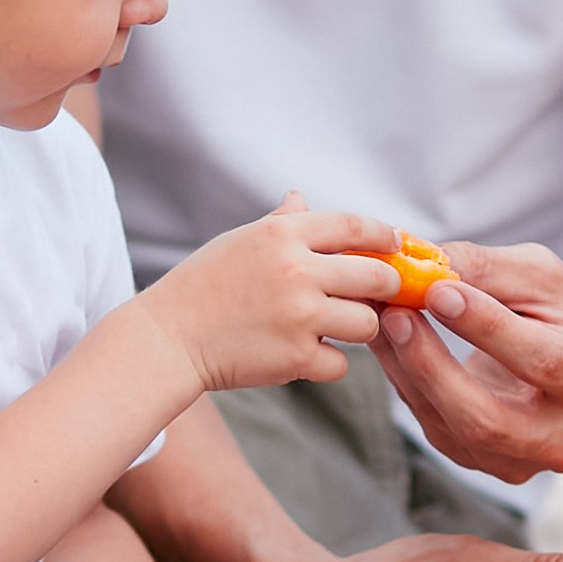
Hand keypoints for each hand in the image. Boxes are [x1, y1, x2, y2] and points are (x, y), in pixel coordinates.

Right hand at [138, 195, 400, 396]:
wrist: (167, 339)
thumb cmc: (200, 287)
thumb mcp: (238, 241)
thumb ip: (280, 223)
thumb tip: (301, 199)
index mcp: (281, 235)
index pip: (354, 225)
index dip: (385, 236)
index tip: (395, 245)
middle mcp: (296, 271)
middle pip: (376, 276)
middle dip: (386, 286)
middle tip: (380, 294)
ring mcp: (299, 316)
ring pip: (367, 324)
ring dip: (358, 328)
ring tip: (335, 327)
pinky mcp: (296, 358)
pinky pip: (341, 363)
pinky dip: (327, 363)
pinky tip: (304, 355)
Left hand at [366, 241, 562, 482]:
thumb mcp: (542, 277)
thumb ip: (489, 270)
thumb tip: (425, 266)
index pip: (541, 361)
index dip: (486, 328)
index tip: (438, 290)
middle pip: (487, 419)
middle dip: (432, 366)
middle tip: (394, 315)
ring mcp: (522, 461)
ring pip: (451, 428)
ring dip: (407, 372)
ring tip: (380, 319)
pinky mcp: (484, 464)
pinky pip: (435, 428)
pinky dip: (405, 383)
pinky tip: (388, 344)